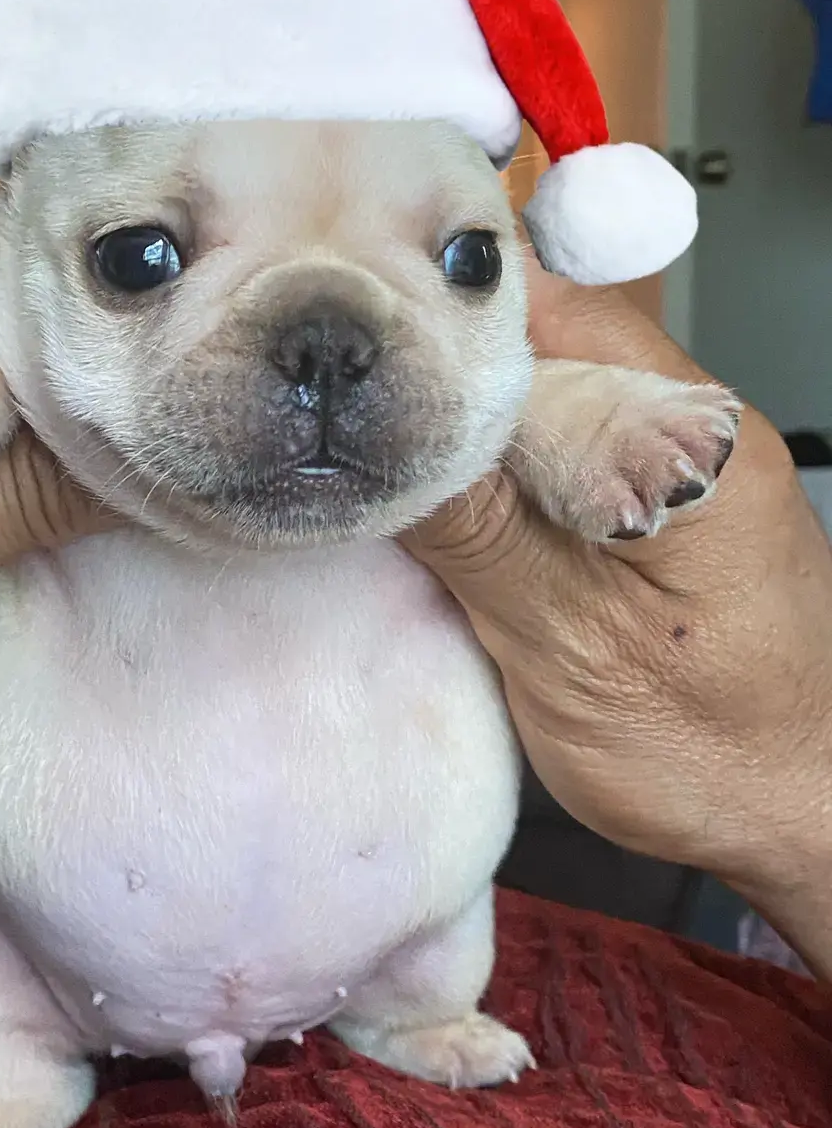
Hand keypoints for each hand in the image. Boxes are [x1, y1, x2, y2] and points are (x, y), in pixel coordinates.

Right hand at [406, 263, 831, 974]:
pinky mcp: (651, 510)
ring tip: (374, 442)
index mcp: (695, 443)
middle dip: (441, 365)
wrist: (791, 815)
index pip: (556, 312)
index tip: (354, 332)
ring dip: (465, 420)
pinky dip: (495, 467)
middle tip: (340, 397)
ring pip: (545, 398)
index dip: (445, 312)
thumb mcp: (567, 646)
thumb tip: (379, 439)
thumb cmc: (706, 756)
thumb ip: (478, 533)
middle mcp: (696, 431)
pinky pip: (560, 453)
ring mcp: (675, 467)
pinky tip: (441, 496)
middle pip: (545, 345)